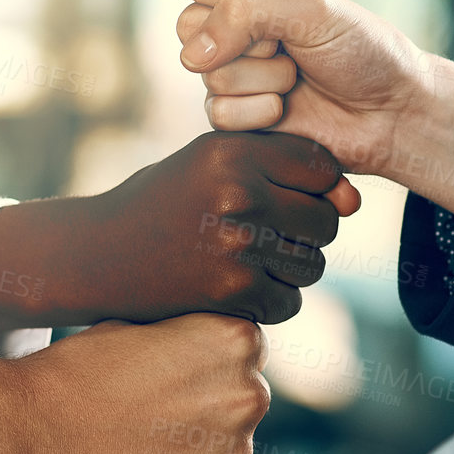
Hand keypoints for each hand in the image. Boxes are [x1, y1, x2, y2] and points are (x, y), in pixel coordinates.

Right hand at [0, 131, 358, 332]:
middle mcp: (239, 193)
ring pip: (313, 264)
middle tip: (269, 236)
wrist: (99, 255)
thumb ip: (282, 168)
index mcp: (234, 151)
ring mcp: (237, 245)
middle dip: (307, 233)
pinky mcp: (232, 292)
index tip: (288, 199)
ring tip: (250, 260)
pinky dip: (271, 301)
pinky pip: (289, 302)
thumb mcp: (212, 162)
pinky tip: (237, 288)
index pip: (321, 167)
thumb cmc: (166, 202)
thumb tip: (354, 201)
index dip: (316, 188)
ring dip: (292, 269)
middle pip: (325, 220)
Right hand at [177, 0, 453, 217]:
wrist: (390, 112)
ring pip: (207, 73)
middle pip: (191, 26)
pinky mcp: (235, 113)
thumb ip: (243, 13)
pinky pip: (217, 111)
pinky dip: (258, 112)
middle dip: (248, 41)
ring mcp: (232, 69)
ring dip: (264, 78)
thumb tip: (191, 56)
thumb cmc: (361, 50)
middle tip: (290, 46)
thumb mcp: (309, 8)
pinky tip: (288, 109)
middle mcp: (233, 23)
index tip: (275, 1)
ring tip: (298, 78)